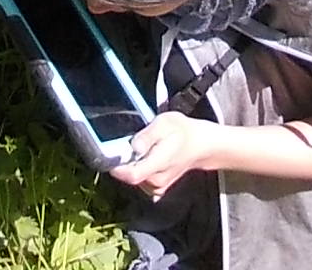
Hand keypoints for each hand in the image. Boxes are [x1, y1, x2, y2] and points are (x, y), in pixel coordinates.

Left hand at [107, 113, 221, 200]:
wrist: (199, 144)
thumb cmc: (183, 132)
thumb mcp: (164, 123)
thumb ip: (147, 135)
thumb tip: (134, 146)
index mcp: (159, 164)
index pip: (131, 175)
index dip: (117, 165)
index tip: (112, 152)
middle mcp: (156, 180)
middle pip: (128, 175)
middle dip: (126, 159)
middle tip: (136, 143)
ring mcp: (157, 186)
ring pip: (133, 177)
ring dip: (133, 163)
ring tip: (147, 148)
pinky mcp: (156, 187)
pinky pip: (140, 179)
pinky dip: (139, 168)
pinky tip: (149, 157)